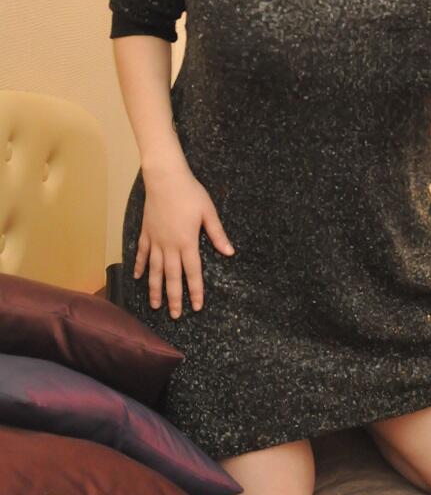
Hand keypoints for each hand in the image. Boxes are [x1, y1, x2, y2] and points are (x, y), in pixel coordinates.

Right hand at [133, 163, 234, 318]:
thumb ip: (217, 234)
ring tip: (155, 305)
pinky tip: (137, 278)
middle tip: (174, 316)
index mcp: (187, 241)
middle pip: (172, 277)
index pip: (193, 272)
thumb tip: (229, 252)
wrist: (165, 178)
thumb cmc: (190, 192)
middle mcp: (170, 245)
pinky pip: (141, 253)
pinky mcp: (146, 232)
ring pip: (154, 270)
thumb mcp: (208, 212)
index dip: (195, 291)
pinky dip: (139, 266)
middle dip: (174, 298)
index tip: (197, 307)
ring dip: (155, 289)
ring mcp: (155, 240)